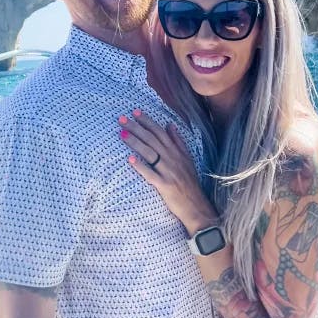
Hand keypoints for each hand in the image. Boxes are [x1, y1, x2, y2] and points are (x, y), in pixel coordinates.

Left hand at [118, 109, 218, 233]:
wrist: (196, 204)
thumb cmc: (189, 182)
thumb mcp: (187, 159)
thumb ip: (178, 141)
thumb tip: (170, 124)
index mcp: (176, 152)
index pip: (160, 132)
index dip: (147, 122)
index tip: (135, 112)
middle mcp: (172, 158)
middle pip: (152, 139)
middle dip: (136, 128)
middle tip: (121, 119)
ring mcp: (168, 171)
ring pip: (149, 153)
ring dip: (135, 142)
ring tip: (122, 134)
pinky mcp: (164, 185)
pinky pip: (150, 173)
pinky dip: (140, 166)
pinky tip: (129, 159)